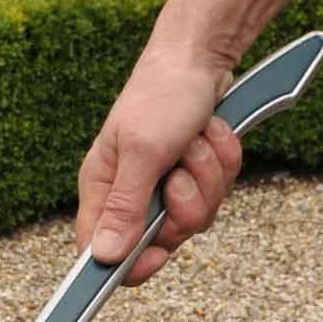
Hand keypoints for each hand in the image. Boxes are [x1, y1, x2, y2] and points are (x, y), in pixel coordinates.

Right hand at [76, 47, 241, 285]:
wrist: (200, 56)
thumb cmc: (162, 94)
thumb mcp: (143, 151)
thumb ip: (125, 207)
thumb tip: (104, 257)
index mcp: (103, 190)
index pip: (100, 253)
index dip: (129, 265)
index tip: (158, 255)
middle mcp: (131, 196)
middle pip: (160, 241)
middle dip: (185, 206)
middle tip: (181, 172)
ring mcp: (165, 190)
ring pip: (195, 218)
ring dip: (207, 176)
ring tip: (196, 141)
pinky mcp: (194, 179)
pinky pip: (216, 195)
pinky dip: (222, 164)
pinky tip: (211, 135)